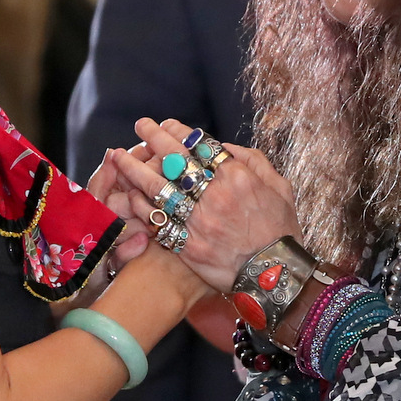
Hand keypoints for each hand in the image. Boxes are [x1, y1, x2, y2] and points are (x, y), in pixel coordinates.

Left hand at [112, 118, 299, 292]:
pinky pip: (157, 221)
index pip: (201, 144)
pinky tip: (129, 194)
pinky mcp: (187, 245)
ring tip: (119, 156)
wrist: (277, 276)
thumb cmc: (281, 230)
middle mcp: (213, 194)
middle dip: (154, 139)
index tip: (166, 124)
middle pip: (175, 160)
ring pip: (158, 187)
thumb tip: (227, 148)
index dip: (180, 131)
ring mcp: (198, 220)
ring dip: (135, 169)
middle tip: (140, 126)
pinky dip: (141, 206)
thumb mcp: (279, 187)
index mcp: (236, 176)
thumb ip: (254, 162)